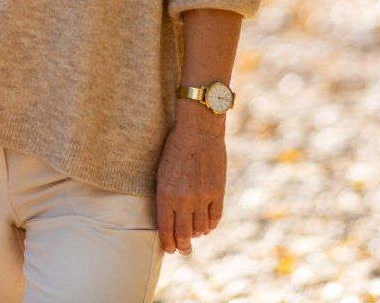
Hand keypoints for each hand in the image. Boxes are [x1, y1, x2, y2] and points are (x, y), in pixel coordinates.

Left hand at [155, 106, 226, 255]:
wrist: (198, 130)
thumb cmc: (174, 149)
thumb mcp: (161, 174)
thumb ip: (165, 198)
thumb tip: (169, 220)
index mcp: (165, 195)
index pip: (166, 230)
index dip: (168, 244)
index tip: (170, 249)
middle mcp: (184, 200)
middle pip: (184, 235)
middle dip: (183, 246)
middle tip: (183, 250)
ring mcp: (202, 197)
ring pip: (200, 229)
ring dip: (197, 234)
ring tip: (195, 233)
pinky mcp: (218, 192)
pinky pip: (215, 218)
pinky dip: (210, 225)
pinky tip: (207, 225)